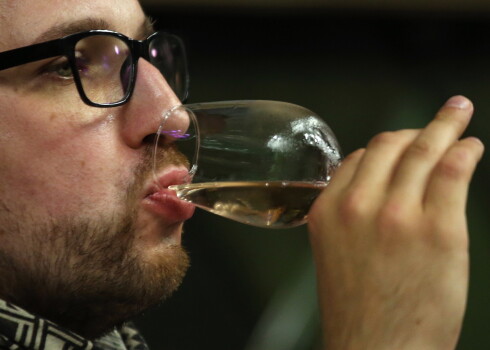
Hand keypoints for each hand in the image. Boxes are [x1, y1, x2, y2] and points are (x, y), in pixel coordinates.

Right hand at [308, 96, 483, 349]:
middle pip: (389, 145)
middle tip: (436, 121)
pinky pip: (452, 172)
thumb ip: (350, 216)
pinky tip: (472, 147)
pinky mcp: (438, 229)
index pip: (359, 158)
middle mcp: (358, 206)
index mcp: (329, 211)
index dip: (385, 147)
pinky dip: (465, 151)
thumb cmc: (358, 310)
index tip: (402, 144)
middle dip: (414, 129)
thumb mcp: (336, 254)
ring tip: (458, 113)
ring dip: (445, 126)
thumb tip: (379, 187)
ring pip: (423, 150)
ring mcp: (398, 215)